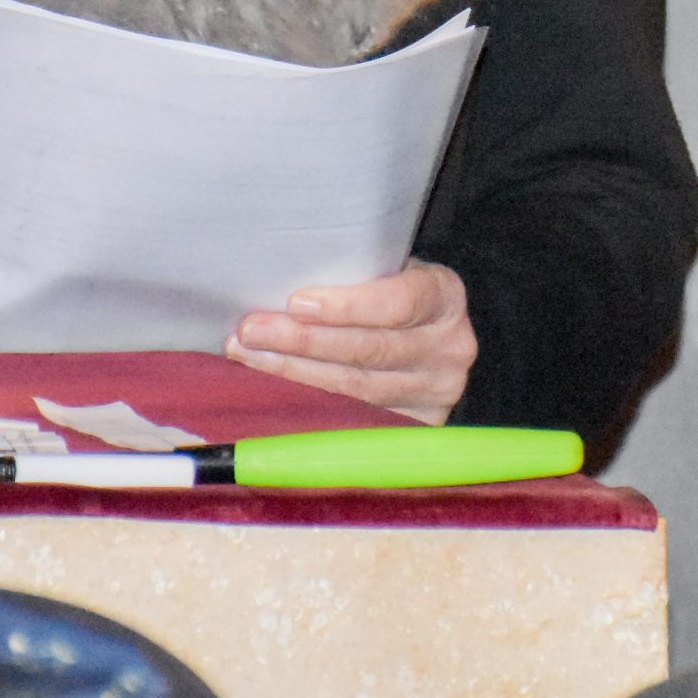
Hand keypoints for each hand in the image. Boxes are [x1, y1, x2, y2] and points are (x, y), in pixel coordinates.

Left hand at [229, 260, 476, 422]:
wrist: (421, 335)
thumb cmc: (388, 293)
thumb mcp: (386, 270)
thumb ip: (352, 276)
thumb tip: (274, 283)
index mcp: (445, 297)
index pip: (399, 303)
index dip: (346, 306)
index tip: (296, 303)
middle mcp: (449, 348)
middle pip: (369, 351)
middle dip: (302, 341)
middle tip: (250, 331)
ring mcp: (435, 394)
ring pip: (355, 390)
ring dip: (293, 373)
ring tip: (248, 356)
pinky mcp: (416, 427)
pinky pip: (354, 420)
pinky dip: (307, 406)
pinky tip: (273, 392)